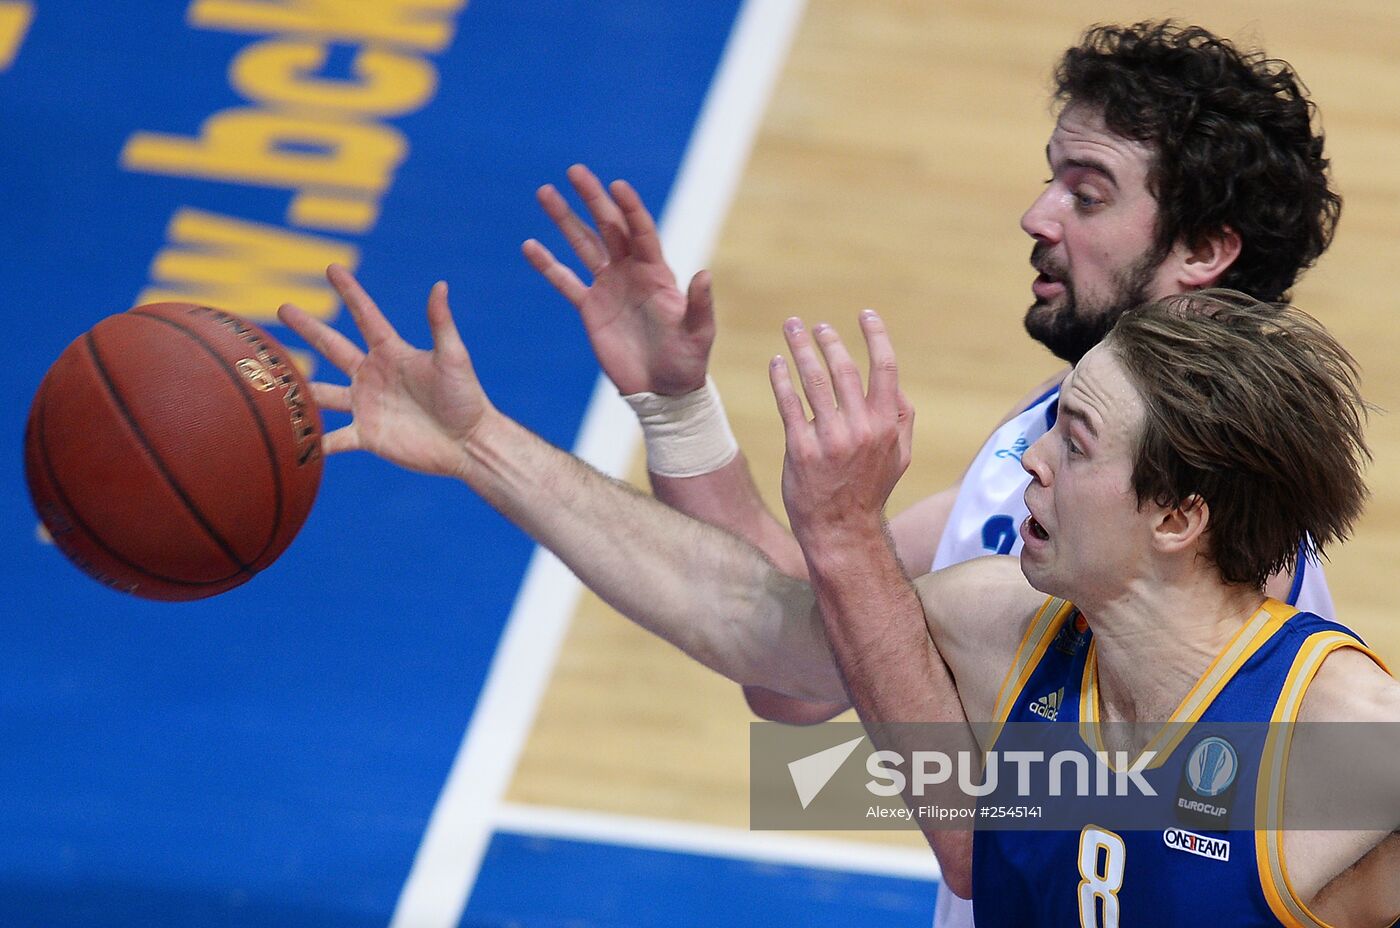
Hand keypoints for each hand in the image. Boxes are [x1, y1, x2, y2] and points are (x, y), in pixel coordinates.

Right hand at [278, 264, 492, 478]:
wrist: (469, 443)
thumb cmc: (466, 398)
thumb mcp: (453, 357)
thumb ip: (440, 324)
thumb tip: (440, 285)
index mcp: (392, 352)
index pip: (365, 316)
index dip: (349, 292)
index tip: (332, 268)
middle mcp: (373, 376)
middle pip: (332, 346)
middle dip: (307, 327)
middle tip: (282, 307)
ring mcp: (367, 405)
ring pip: (323, 393)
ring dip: (299, 387)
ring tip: (270, 377)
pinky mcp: (368, 435)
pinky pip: (332, 438)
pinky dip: (311, 441)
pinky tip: (287, 440)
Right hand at [522, 163, 713, 395]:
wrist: (662, 391)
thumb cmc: (686, 361)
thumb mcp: (698, 334)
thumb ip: (699, 305)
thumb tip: (704, 273)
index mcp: (657, 273)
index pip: (642, 232)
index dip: (630, 209)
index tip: (616, 186)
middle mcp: (631, 272)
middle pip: (609, 227)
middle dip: (592, 199)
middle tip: (575, 171)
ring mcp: (609, 287)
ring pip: (583, 245)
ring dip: (564, 220)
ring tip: (545, 193)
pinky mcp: (590, 309)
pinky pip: (565, 282)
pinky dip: (548, 265)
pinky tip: (530, 246)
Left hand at [769, 312, 914, 545]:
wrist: (841, 529)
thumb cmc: (869, 489)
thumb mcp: (899, 456)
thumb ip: (901, 417)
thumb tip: (896, 382)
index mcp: (886, 424)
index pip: (885, 368)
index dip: (876, 335)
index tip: (864, 313)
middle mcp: (860, 428)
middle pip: (843, 369)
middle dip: (828, 340)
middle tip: (814, 324)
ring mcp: (829, 439)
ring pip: (813, 381)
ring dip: (800, 349)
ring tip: (791, 329)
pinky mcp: (801, 450)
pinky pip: (789, 405)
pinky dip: (781, 379)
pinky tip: (776, 364)